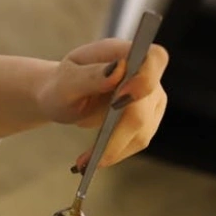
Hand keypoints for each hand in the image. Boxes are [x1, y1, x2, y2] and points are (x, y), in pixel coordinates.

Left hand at [36, 38, 169, 169]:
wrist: (62, 96)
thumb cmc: (63, 84)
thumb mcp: (66, 81)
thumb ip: (89, 75)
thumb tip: (117, 70)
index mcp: (124, 53)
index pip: (154, 59)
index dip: (145, 80)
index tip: (119, 100)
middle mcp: (145, 74)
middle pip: (144, 107)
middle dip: (115, 136)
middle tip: (87, 157)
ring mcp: (150, 97)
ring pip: (143, 130)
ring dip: (112, 150)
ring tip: (83, 162)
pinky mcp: (148, 118)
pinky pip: (137, 141)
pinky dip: (114, 153)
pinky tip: (93, 160)